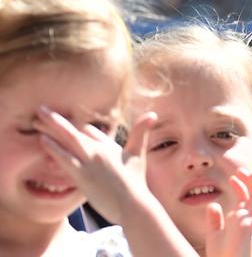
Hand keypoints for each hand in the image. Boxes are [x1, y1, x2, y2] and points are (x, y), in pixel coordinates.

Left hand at [36, 107, 155, 223]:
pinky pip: (64, 157)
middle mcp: (99, 150)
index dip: (78, 129)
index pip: (92, 131)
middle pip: (75, 130)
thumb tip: (152, 114)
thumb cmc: (136, 183)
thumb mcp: (138, 155)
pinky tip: (43, 139)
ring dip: (50, 129)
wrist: (133, 204)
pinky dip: (53, 147)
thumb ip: (141, 134)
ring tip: (36, 120)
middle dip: (57, 120)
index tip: (67, 126)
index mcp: (111, 146)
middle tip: (42, 109)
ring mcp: (90, 161)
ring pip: (67, 140)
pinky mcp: (82, 175)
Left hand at [203, 167, 251, 256]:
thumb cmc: (220, 255)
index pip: (245, 199)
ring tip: (247, 173)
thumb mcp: (214, 235)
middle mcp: (248, 220)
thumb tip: (212, 204)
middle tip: (241, 170)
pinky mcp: (248, 228)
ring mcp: (250, 223)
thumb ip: (215, 220)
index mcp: (241, 220)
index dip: (242, 186)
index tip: (233, 177)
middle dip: (251, 181)